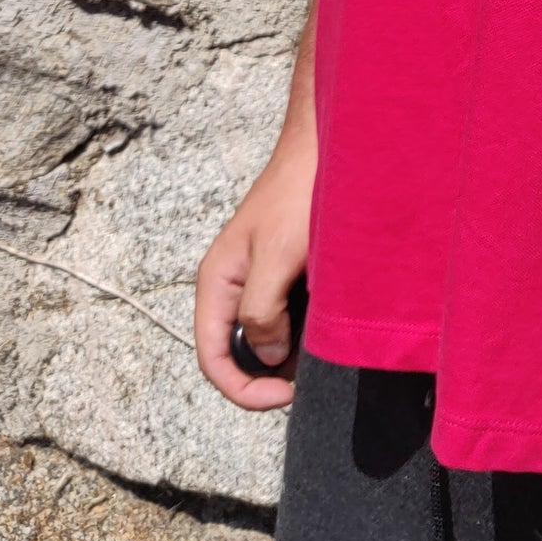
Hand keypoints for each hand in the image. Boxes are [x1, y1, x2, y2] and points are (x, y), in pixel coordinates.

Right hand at [195, 127, 315, 410]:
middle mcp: (234, 284)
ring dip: (292, 348)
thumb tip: (266, 358)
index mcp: (217, 282)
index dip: (243, 387)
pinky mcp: (287, 268)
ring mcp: (260, 276)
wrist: (329, 145)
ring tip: (324, 344)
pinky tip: (329, 319)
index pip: (212, 357)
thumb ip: (262, 311)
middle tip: (311, 373)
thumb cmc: (299, 193)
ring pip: (267, 333)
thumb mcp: (278, 257)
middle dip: (270, 371)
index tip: (284, 395)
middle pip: (239, 350)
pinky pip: (289, 311)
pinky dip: (306, 324)